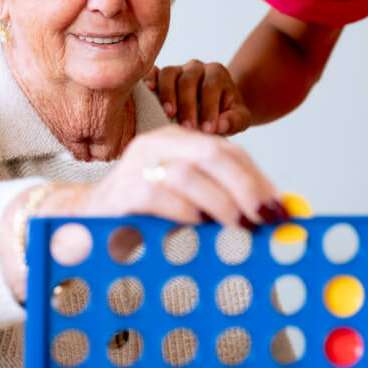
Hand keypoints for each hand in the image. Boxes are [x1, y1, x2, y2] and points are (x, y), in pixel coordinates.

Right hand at [75, 125, 282, 227]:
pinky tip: (199, 227)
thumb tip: (277, 213)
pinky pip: (158, 196)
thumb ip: (225, 201)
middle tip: (266, 217)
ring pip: (188, 174)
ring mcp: (136, 165)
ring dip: (220, 202)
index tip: (280, 206)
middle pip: (212, 153)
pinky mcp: (121, 192)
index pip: (228, 150)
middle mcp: (158, 144)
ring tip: (239, 227)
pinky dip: (184, 212)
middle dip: (246, 186)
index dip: (258, 177)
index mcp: (179, 140)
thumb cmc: (147, 216)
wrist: (86, 223)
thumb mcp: (190, 202)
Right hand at [144, 60, 251, 134]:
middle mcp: (196, 67)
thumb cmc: (225, 114)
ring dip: (167, 94)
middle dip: (187, 106)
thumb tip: (221, 125)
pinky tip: (148, 90)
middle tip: (188, 128)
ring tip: (167, 114)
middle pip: (188, 80)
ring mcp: (177, 69)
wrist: (214, 107)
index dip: (209, 108)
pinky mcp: (161, 75)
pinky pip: (153, 72)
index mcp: (217, 73)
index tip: (207, 130)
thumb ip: (234, 121)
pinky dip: (149, 79)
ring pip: (169, 74)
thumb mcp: (238, 118)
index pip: (211, 87)